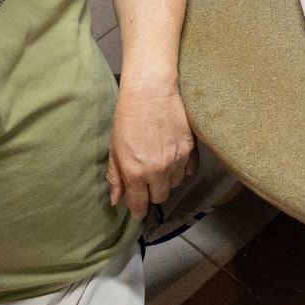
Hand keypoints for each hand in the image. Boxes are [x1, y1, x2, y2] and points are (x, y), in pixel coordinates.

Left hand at [108, 82, 196, 220]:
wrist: (150, 93)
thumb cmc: (127, 118)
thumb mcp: (114, 149)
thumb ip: (116, 177)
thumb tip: (116, 200)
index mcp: (135, 173)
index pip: (140, 204)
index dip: (137, 210)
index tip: (137, 211)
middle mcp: (158, 171)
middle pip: (160, 197)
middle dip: (152, 192)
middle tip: (146, 180)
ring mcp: (176, 161)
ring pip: (174, 183)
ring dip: (166, 179)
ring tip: (159, 164)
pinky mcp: (190, 149)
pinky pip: (188, 171)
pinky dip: (181, 169)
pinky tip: (173, 158)